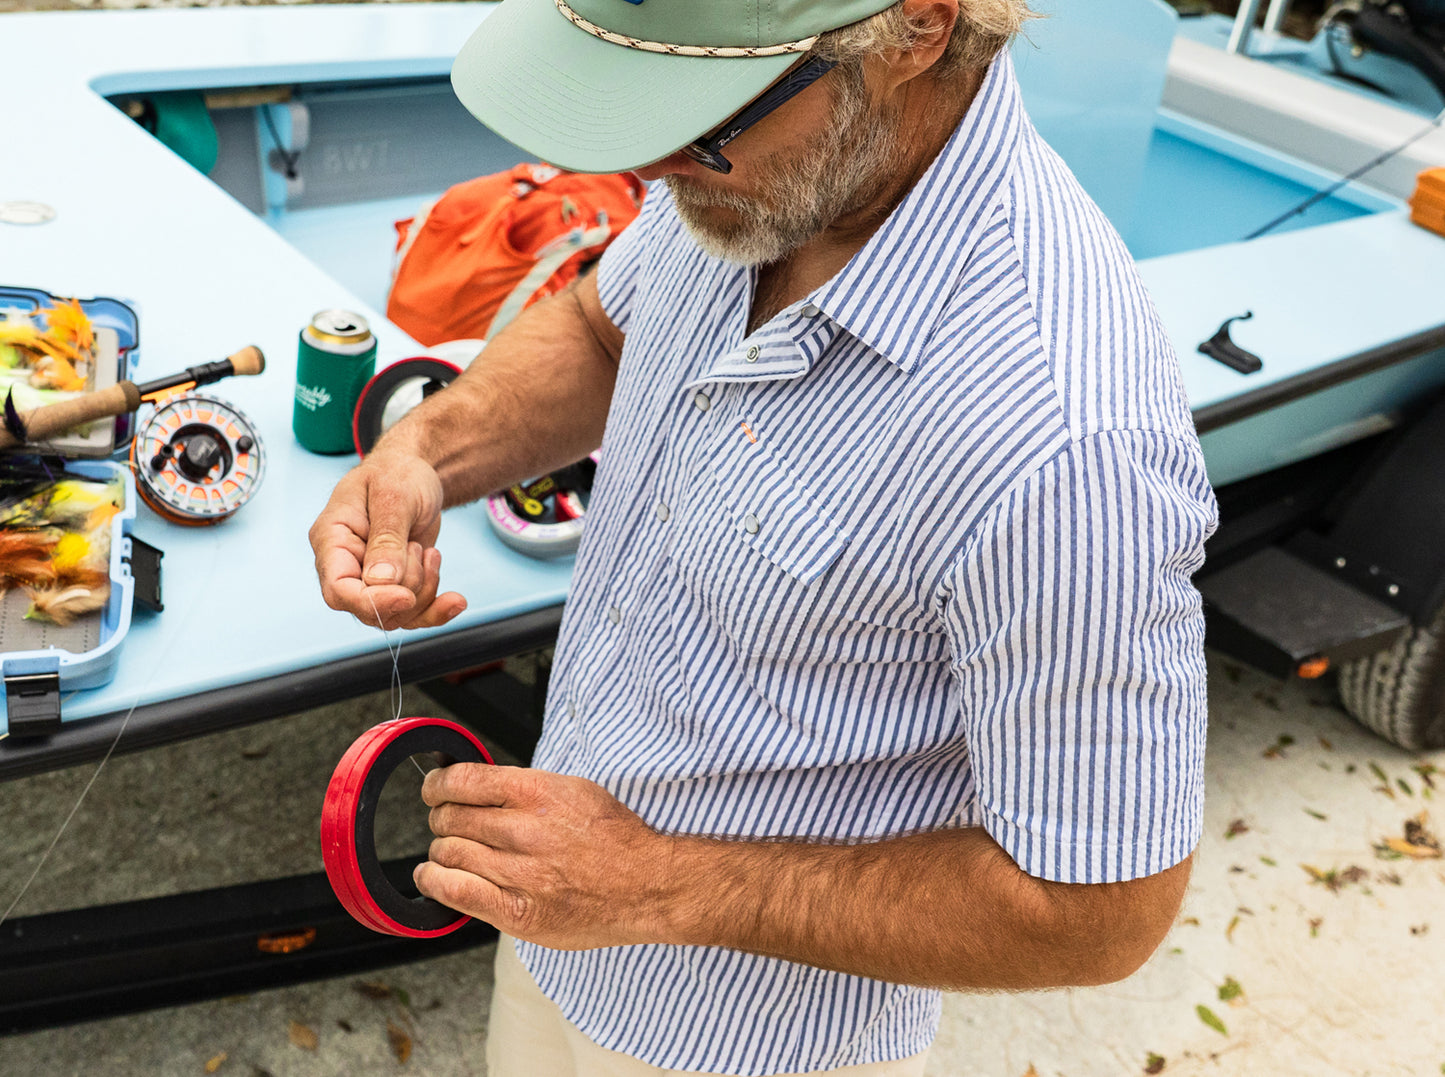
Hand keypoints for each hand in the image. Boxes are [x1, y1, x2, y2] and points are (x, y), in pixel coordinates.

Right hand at [308, 452, 466, 628]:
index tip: (406, 596)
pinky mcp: (394, 586)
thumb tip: (380, 581)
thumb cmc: (398, 473)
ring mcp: (369, 579)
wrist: (416, 473)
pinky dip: (437, 609)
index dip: (371, 602)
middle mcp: (346, 565)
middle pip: (369, 609)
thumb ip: (387, 538)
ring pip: (396, 616)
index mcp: (332, 539)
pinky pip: (413, 614)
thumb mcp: (395, 496)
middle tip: (420, 549)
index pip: (338, 589)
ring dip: (424, 590)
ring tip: (430, 552)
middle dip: (407, 589)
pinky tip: (455, 599)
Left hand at [415, 765, 678, 949]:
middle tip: (449, 825)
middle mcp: (527, 830)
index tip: (434, 790)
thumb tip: (478, 784)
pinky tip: (433, 877)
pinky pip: (456, 892)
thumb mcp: (575, 790)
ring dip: (441, 851)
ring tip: (450, 853)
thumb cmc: (614, 838)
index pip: (464, 781)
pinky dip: (434, 882)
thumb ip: (526, 787)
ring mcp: (521, 873)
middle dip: (442, 819)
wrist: (647, 885)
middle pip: (452, 818)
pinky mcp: (518, 913)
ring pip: (449, 853)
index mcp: (540, 793)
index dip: (438, 785)